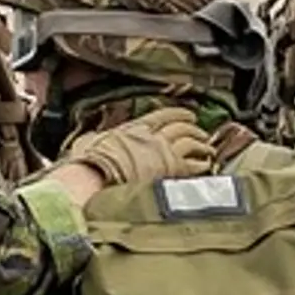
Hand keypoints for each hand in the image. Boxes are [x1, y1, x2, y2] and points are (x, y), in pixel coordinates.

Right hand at [55, 105, 218, 195]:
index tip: (186, 114)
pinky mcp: (172, 171)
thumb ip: (94, 138)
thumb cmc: (88, 165)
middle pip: (180, 126)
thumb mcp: (87, 143)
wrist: (98, 180)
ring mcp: (164, 153)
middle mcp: (152, 137)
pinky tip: (206, 164)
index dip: (177, 113)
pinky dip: (202, 162)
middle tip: (199, 129)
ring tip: (207, 146)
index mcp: (133, 128)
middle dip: (193, 127)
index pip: (161, 115)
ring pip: (191, 141)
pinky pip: (194, 163)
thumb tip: (89, 139)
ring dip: (201, 143)